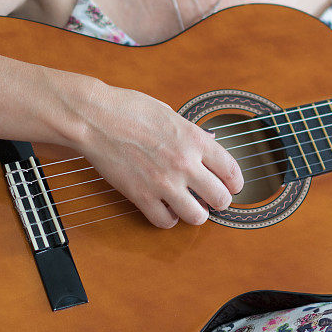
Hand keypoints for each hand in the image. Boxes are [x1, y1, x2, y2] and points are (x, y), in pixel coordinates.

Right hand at [70, 82, 242, 227]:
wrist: (95, 118)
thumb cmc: (129, 109)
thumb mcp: (170, 113)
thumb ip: (192, 132)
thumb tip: (210, 140)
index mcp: (195, 139)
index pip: (231, 170)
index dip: (236, 183)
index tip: (233, 187)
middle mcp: (185, 163)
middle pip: (220, 198)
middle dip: (220, 202)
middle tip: (214, 201)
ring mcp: (163, 182)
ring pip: (196, 216)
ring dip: (196, 214)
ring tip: (191, 208)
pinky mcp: (141, 196)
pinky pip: (165, 221)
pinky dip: (168, 219)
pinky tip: (165, 209)